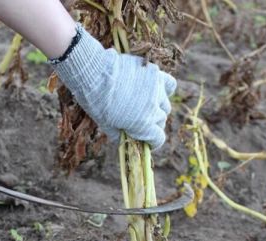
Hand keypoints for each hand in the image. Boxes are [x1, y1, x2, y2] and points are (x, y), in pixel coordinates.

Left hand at [51, 24, 176, 149]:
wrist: (95, 73)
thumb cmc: (96, 102)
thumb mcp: (106, 125)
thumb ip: (120, 135)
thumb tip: (126, 139)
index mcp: (143, 126)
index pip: (158, 139)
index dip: (152, 141)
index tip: (145, 138)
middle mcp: (154, 110)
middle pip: (161, 121)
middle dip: (152, 123)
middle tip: (138, 117)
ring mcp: (157, 91)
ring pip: (165, 104)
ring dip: (157, 106)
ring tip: (143, 101)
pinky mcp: (156, 75)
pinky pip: (170, 85)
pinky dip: (165, 89)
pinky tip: (155, 88)